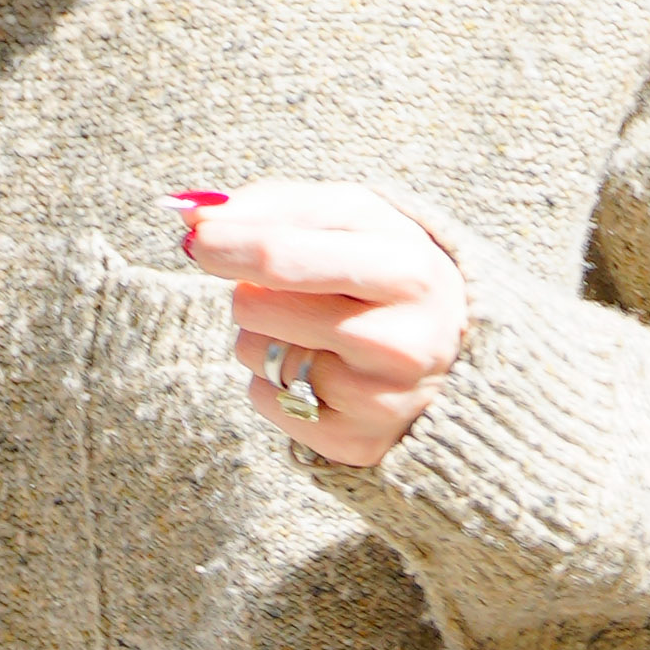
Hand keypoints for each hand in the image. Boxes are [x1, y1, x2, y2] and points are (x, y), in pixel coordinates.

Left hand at [175, 183, 467, 471]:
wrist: (456, 353)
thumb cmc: (387, 271)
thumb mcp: (353, 218)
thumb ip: (275, 207)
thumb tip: (193, 214)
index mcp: (407, 271)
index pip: (283, 257)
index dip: (227, 244)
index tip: (197, 238)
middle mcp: (399, 342)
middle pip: (255, 306)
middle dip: (252, 291)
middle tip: (291, 291)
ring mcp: (379, 401)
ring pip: (252, 353)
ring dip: (262, 336)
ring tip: (316, 332)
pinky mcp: (355, 443)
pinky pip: (262, 400)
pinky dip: (273, 382)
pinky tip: (320, 372)